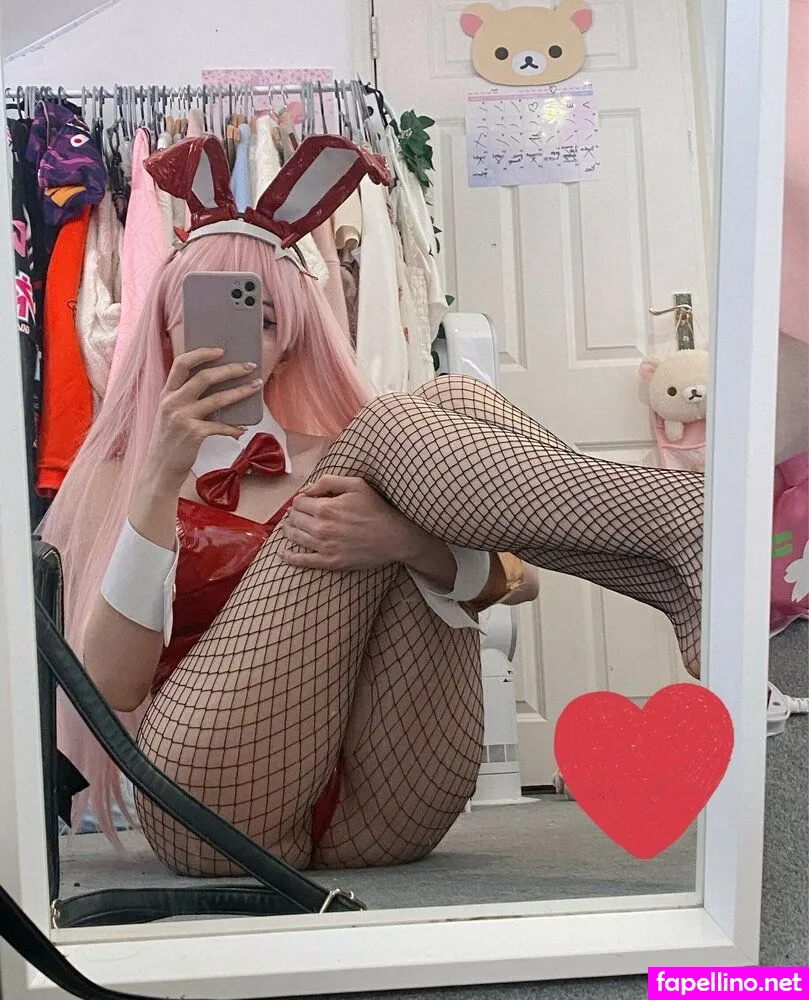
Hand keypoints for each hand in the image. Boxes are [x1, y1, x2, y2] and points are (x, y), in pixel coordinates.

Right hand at [141, 348, 264, 492]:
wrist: (160, 468)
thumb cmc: (170, 439)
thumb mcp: (170, 413)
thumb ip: (185, 398)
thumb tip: (219, 386)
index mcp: (167, 393)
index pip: (181, 363)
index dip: (201, 353)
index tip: (221, 350)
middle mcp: (173, 402)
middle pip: (204, 377)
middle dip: (230, 369)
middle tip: (249, 366)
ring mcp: (182, 418)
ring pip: (217, 399)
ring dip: (241, 392)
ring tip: (256, 386)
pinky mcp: (193, 434)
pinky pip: (221, 426)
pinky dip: (234, 427)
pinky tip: (242, 429)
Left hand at [279, 475, 428, 570]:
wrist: (393, 537)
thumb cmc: (376, 509)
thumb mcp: (356, 485)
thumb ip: (328, 481)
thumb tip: (307, 489)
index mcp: (326, 508)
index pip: (298, 502)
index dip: (300, 500)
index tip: (305, 502)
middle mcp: (321, 528)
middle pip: (294, 519)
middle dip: (294, 515)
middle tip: (299, 514)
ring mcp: (324, 547)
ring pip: (294, 537)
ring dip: (289, 531)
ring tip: (291, 528)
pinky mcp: (329, 562)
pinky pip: (302, 561)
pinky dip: (289, 557)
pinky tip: (284, 553)